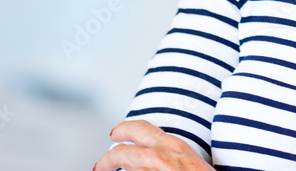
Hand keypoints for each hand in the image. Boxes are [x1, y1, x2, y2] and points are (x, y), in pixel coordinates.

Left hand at [93, 119, 215, 170]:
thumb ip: (176, 157)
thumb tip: (164, 161)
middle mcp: (157, 157)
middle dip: (107, 159)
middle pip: (120, 150)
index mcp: (173, 146)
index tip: (116, 134)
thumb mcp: (193, 163)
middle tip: (102, 164)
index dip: (124, 129)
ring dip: (111, 169)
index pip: (140, 128)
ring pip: (122, 167)